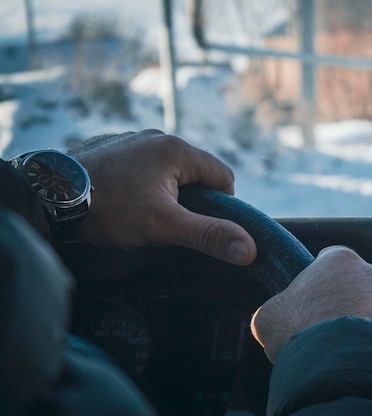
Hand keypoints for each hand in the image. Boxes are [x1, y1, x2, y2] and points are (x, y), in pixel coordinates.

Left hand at [68, 129, 256, 264]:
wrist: (50, 195)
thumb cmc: (111, 208)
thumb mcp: (164, 225)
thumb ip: (208, 235)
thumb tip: (249, 249)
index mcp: (177, 149)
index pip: (223, 175)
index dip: (222, 205)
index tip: (202, 226)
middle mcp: (157, 137)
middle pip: (196, 172)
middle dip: (191, 200)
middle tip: (171, 224)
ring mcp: (133, 140)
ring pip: (169, 170)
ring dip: (168, 192)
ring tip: (146, 215)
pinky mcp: (114, 147)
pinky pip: (145, 166)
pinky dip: (145, 183)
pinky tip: (126, 201)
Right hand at [250, 246, 371, 362]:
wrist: (344, 370)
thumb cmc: (303, 335)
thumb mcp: (269, 317)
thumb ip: (276, 309)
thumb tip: (274, 317)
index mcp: (340, 261)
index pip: (330, 260)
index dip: (319, 281)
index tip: (313, 301)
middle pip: (361, 285)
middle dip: (350, 303)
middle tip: (333, 330)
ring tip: (354, 350)